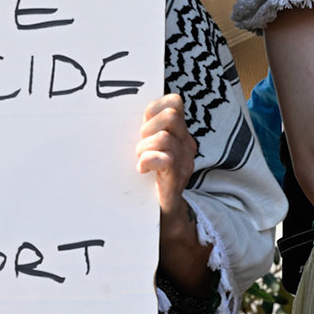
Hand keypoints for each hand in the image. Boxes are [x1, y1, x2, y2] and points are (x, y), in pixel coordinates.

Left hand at [137, 94, 197, 216]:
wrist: (163, 211)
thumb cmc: (151, 175)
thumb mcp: (150, 145)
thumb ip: (148, 128)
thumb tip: (127, 106)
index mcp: (180, 133)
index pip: (174, 102)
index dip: (153, 109)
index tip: (142, 126)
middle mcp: (187, 144)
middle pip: (171, 115)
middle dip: (148, 128)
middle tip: (140, 146)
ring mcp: (185, 161)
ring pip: (164, 138)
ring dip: (144, 147)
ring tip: (140, 159)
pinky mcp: (176, 178)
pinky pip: (166, 159)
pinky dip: (148, 161)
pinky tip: (142, 169)